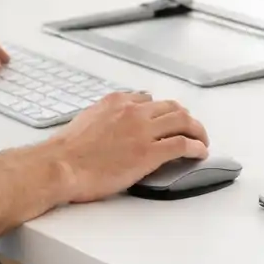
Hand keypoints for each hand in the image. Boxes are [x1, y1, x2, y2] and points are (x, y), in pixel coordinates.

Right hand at [48, 92, 208, 203]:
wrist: (62, 164)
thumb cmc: (68, 149)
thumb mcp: (86, 119)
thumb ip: (105, 116)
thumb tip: (112, 123)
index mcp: (116, 102)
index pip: (148, 99)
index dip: (161, 110)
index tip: (166, 120)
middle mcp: (132, 111)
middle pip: (171, 107)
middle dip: (185, 118)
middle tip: (191, 130)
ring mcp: (143, 131)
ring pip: (183, 121)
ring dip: (197, 130)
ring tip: (201, 141)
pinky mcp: (150, 153)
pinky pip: (182, 144)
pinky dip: (196, 147)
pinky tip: (199, 153)